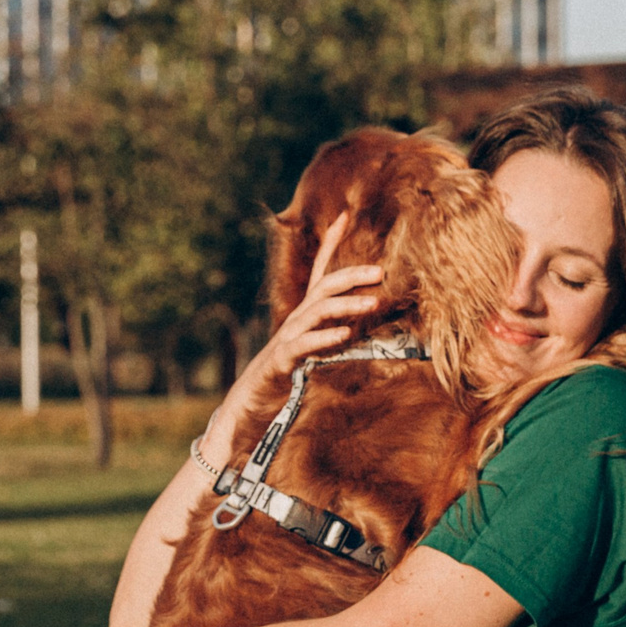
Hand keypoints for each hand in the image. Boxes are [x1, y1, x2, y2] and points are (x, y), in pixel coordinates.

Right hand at [198, 213, 380, 461]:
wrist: (245, 409)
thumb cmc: (280, 381)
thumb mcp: (310, 354)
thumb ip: (330, 335)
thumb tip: (357, 322)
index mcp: (302, 317)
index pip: (319, 273)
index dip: (329, 244)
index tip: (344, 216)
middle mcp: (293, 322)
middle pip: (321, 288)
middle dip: (350, 275)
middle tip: (380, 271)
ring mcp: (285, 341)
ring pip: (315, 314)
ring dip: (345, 305)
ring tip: (372, 302)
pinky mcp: (280, 364)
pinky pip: (302, 347)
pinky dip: (323, 339)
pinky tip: (342, 335)